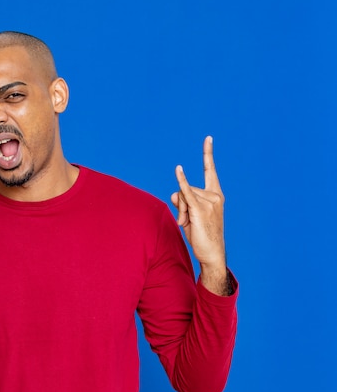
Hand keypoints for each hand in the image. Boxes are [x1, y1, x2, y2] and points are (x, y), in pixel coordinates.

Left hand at [171, 137, 227, 294]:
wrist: (211, 253)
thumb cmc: (201, 235)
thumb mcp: (190, 215)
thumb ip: (183, 200)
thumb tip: (176, 191)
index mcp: (216, 195)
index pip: (210, 170)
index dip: (208, 154)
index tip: (208, 138)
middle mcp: (214, 196)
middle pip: (186, 189)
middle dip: (181, 204)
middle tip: (188, 222)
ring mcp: (209, 202)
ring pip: (182, 195)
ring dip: (180, 211)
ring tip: (189, 225)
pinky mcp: (200, 209)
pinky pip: (186, 193)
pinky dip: (181, 182)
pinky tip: (178, 169)